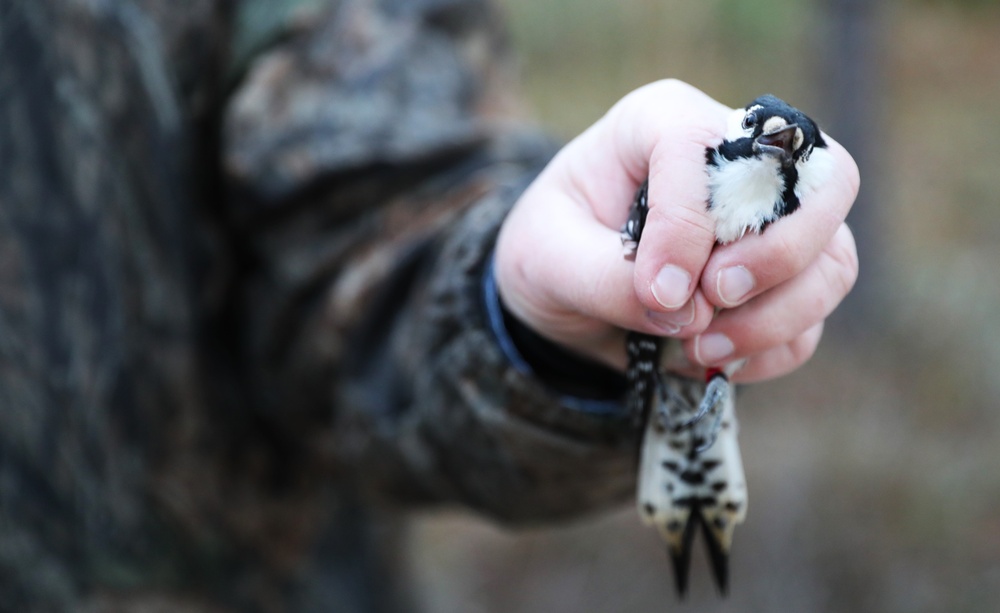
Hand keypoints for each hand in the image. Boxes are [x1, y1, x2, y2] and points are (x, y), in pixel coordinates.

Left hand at [494, 79, 859, 383]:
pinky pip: (811, 321)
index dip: (687, 222)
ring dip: (776, 318)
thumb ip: (605, 279)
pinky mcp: (781, 281)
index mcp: (664, 121)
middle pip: (824, 185)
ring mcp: (772, 221)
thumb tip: (686, 312)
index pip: (704, 146)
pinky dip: (770, 351)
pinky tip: (712, 360)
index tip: (657, 290)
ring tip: (700, 348)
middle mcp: (736, 159)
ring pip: (832, 261)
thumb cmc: (552, 248)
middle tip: (715, 297)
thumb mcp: (547, 258)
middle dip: (777, 255)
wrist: (561, 292)